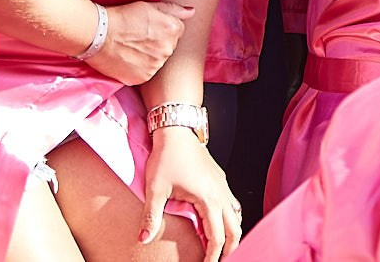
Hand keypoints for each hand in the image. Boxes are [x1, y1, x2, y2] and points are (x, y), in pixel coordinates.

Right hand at [89, 0, 191, 85]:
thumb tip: (191, 12)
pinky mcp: (142, 78)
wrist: (98, 34)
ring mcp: (155, 65)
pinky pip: (146, 73)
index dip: (162, 29)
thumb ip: (173, 10)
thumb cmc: (121, 17)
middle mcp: (167, 49)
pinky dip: (139, 68)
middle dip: (157, 43)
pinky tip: (127, 59)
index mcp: (173, 30)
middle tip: (138, 38)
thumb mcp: (148, 7)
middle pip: (169, 47)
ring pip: (158, 61)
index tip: (148, 28)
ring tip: (131, 48)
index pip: (178, 31)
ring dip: (149, 57)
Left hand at [140, 124, 241, 259]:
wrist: (177, 130)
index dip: (213, 255)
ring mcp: (222, 185)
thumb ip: (151, 218)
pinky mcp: (219, 179)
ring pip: (236, 215)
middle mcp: (220, 193)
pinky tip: (219, 221)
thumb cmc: (167, 157)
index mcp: (208, 200)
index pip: (217, 236)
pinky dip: (230, 218)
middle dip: (230, 248)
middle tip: (221, 260)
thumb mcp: (155, 190)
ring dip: (231, 232)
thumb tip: (143, 240)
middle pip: (235, 228)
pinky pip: (232, 203)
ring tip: (221, 246)